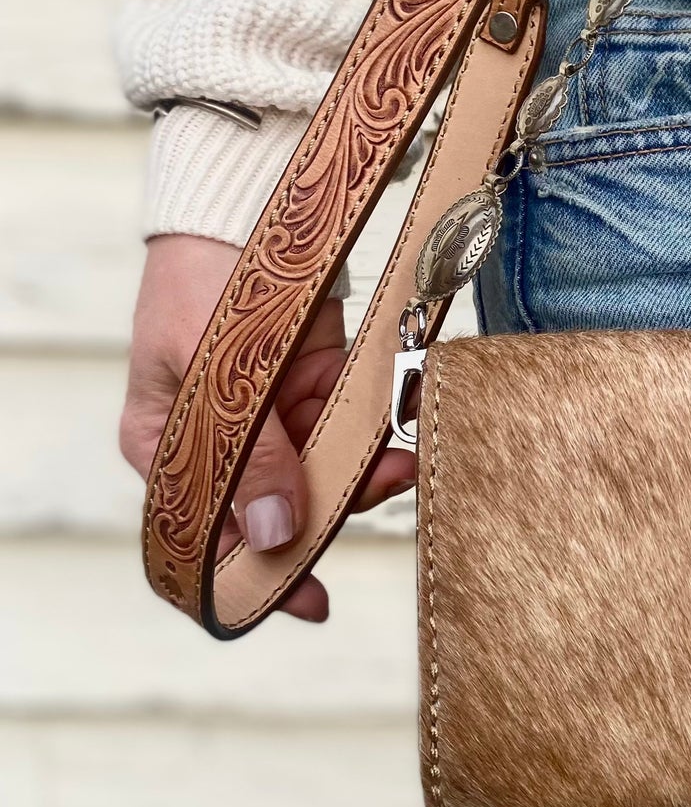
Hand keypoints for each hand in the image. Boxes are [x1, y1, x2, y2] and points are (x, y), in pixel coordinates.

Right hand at [120, 234, 414, 621]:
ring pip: (327, 469)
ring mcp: (272, 414)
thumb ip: (254, 455)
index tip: (308, 606)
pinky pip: (352, 424)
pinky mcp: (316, 383)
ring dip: (368, 468)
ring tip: (405, 457)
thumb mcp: (214, 371)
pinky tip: (406, 424)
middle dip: (335, 509)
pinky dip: (380, 427)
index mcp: (168, 450)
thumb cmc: (197, 281)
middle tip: (384, 488)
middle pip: (280, 508)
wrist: (239, 201)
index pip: (205, 538)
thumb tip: (276, 536)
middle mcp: (222, 445)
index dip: (254, 579)